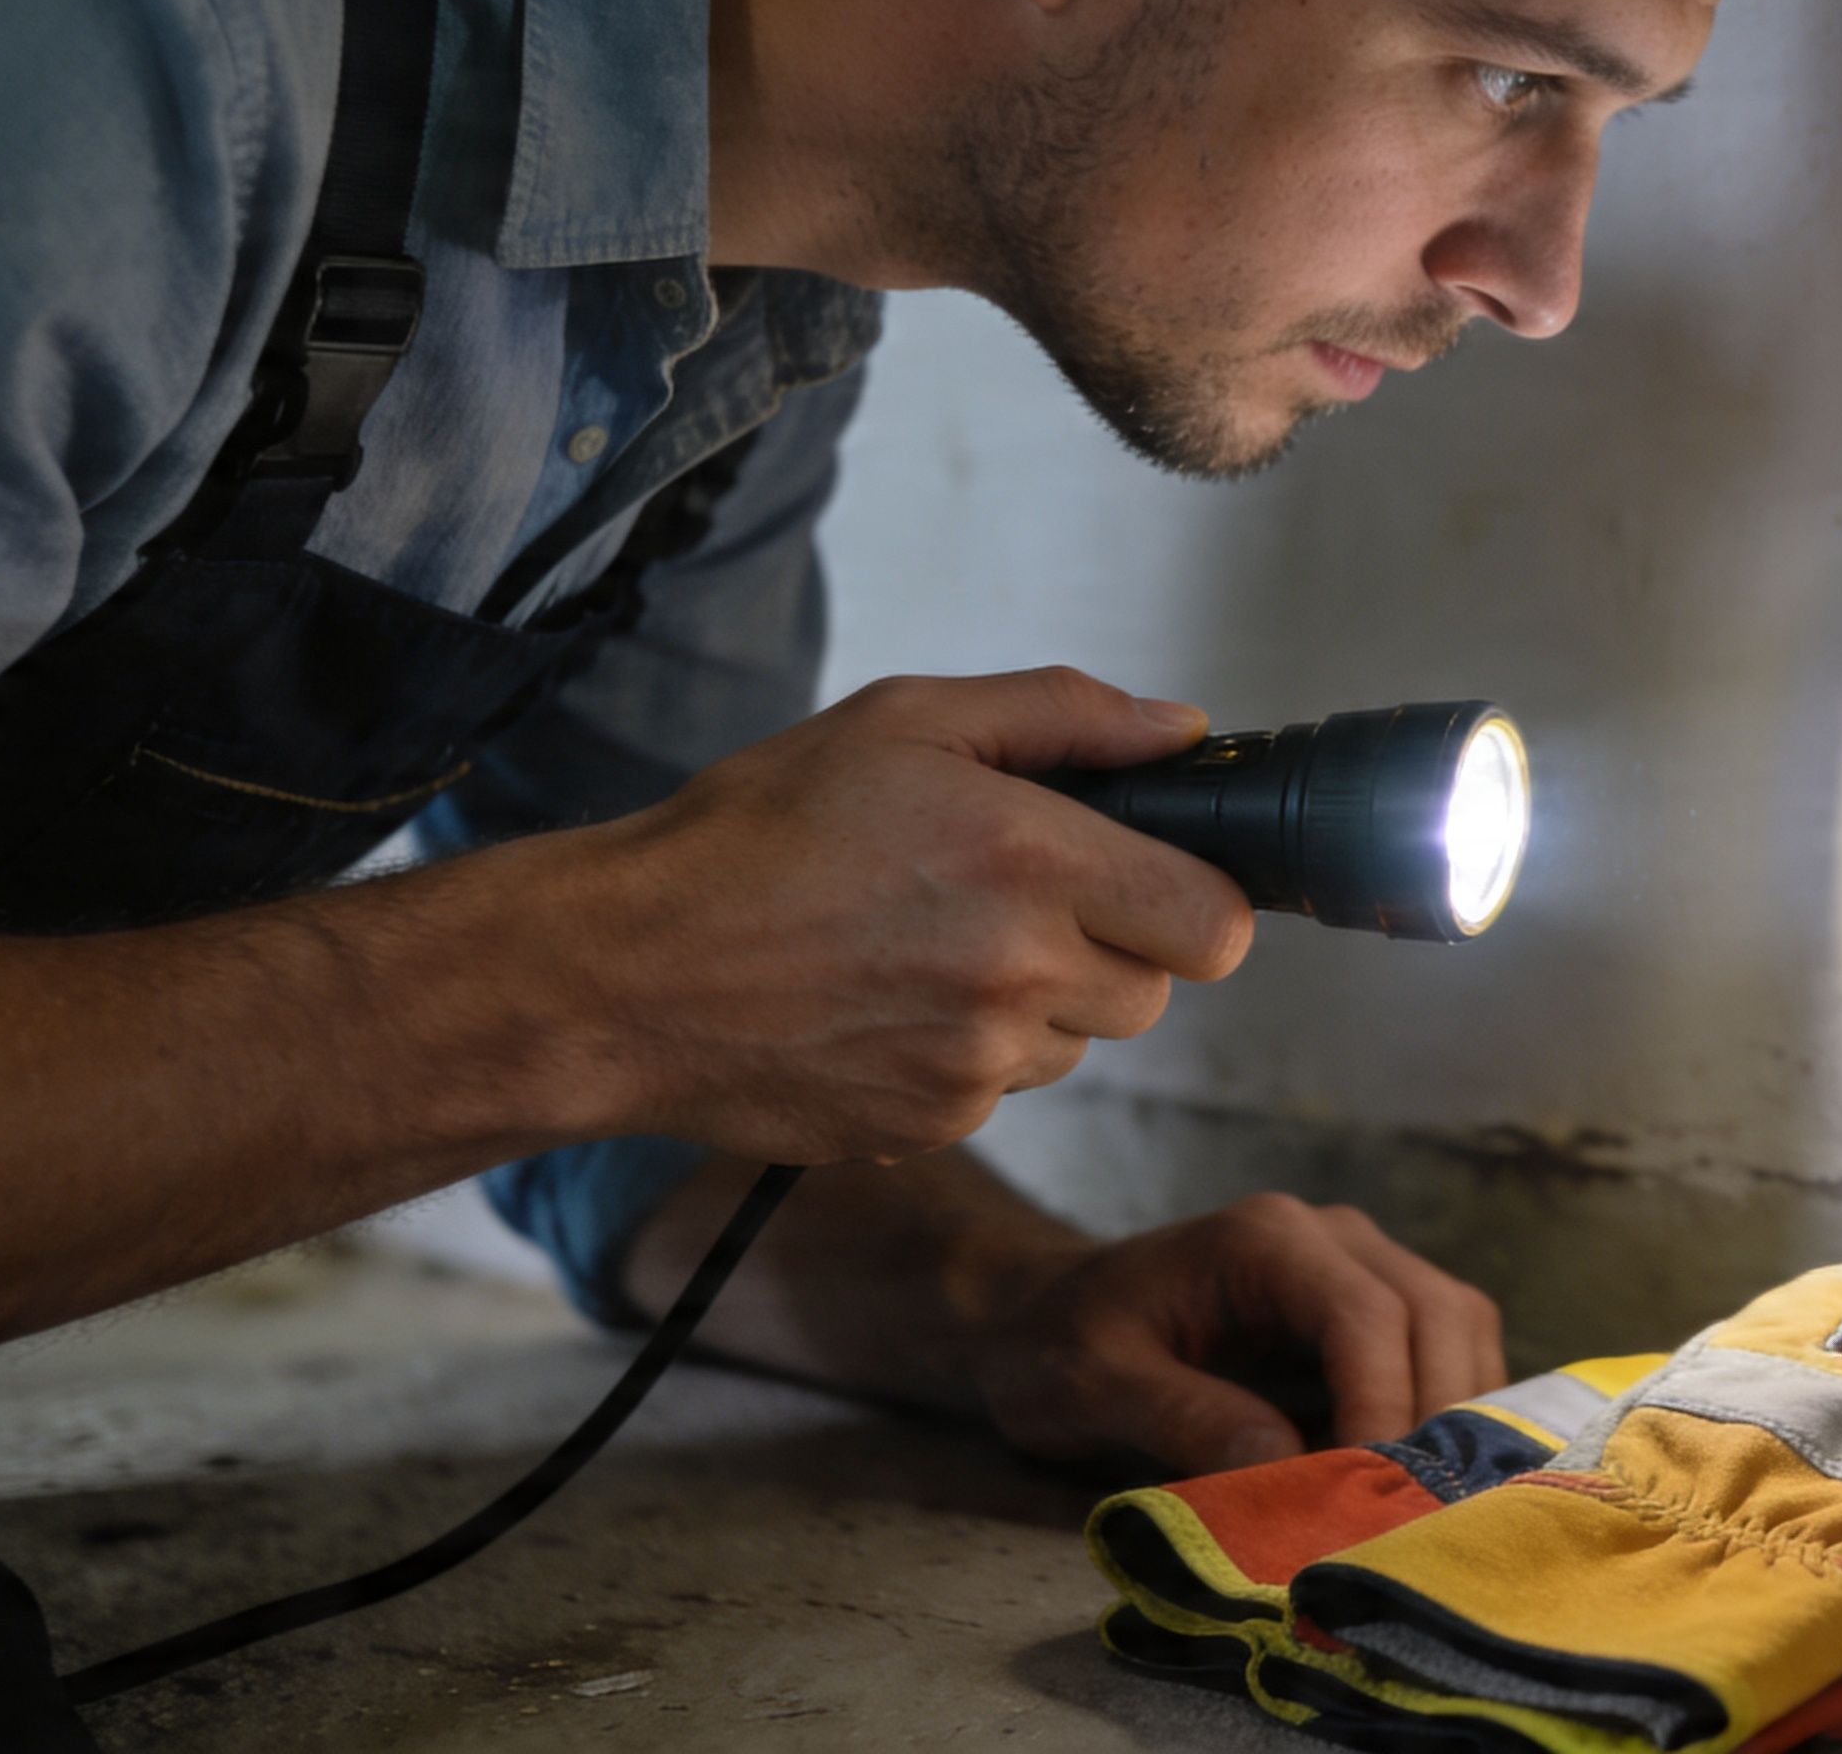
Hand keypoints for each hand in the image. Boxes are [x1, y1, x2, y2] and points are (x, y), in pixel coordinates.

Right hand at [511, 667, 1255, 1163]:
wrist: (626, 971)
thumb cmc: (757, 832)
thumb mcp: (906, 722)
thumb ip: (1064, 716)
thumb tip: (1180, 730)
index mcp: (1029, 860)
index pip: (1215, 924)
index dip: (1195, 899)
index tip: (1150, 878)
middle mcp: (1017, 972)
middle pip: (1158, 990)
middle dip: (1113, 946)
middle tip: (1017, 900)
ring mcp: (976, 1064)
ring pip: (1082, 1044)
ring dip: (1041, 1004)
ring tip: (932, 948)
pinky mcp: (932, 1125)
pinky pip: (1004, 1092)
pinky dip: (970, 1056)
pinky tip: (888, 1004)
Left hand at [969, 1192, 1510, 1472]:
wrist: (1046, 1318)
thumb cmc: (1059, 1346)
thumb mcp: (1093, 1386)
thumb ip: (1185, 1418)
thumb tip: (1286, 1464)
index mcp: (1265, 1239)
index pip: (1368, 1315)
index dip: (1386, 1407)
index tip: (1372, 1493)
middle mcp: (1330, 1237)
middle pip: (1439, 1312)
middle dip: (1440, 1415)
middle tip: (1415, 1509)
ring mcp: (1358, 1267)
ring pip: (1460, 1327)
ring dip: (1460, 1413)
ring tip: (1424, 1498)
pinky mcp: (1367, 1312)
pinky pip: (1442, 1350)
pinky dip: (1446, 1410)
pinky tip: (1416, 1475)